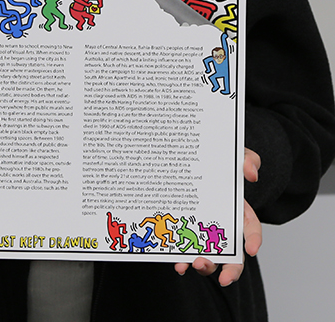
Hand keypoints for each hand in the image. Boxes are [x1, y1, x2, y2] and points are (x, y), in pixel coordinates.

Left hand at [173, 148, 261, 285]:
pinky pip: (186, 251)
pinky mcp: (186, 234)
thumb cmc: (217, 161)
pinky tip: (177, 263)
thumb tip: (251, 172)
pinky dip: (183, 260)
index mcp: (238, 211)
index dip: (254, 239)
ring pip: (210, 256)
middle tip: (223, 277)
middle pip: (234, 254)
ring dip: (205, 266)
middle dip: (231, 269)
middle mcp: (223, 226)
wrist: (188, 157)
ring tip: (195, 264)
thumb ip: (246, 159)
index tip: (251, 248)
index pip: (251, 228)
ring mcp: (204, 232)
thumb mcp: (233, 154)